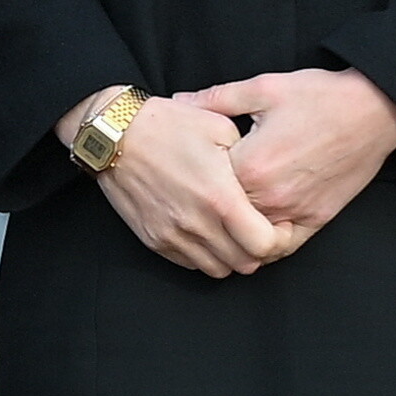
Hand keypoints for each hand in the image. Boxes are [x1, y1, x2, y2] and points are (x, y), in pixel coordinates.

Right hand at [81, 85, 289, 277]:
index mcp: (220, 197)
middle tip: (260, 232)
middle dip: (258, 251)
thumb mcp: (221, 128)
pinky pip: (191, 264)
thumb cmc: (169, 125)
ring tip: (233, 234)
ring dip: (231, 256)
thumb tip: (263, 182)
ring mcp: (173, 236)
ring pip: (218, 269)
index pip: (264, 244)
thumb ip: (249, 161)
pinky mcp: (155, 240)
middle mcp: (197, 223)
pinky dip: (205, 255)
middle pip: (245, 264)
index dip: (280, 239)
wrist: (115, 135)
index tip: (280, 226)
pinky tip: (207, 232)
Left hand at [188, 69, 395, 239]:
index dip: (194, 176)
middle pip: (223, 217)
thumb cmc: (319, 95)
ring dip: (233, 232)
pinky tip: (252, 234)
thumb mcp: (263, 88)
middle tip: (194, 199)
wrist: (374, 109)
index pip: (205, 184)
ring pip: (249, 240)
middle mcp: (270, 197)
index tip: (186, 168)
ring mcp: (295, 212)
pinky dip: (265, 246)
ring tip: (219, 220)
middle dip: (208, 209)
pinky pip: (283, 247)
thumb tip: (178, 100)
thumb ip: (216, 99)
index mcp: (251, 165)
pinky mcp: (316, 220)